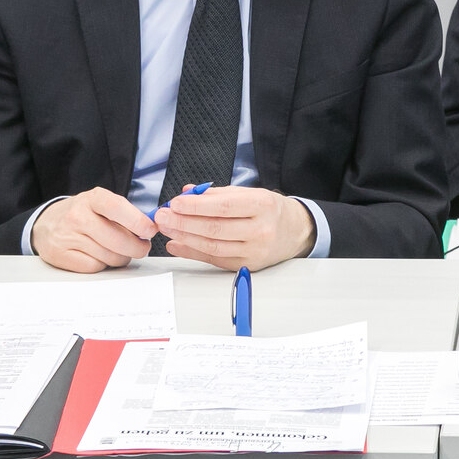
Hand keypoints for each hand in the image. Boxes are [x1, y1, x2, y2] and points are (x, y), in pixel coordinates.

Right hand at [31, 187, 156, 272]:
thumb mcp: (102, 203)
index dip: (138, 221)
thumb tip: (150, 229)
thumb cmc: (83, 213)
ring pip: (109, 256)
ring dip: (122, 257)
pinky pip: (94, 266)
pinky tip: (101, 256)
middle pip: (117, 239)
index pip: (117, 208)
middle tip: (143, 248)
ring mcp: (67, 236)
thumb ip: (126, 213)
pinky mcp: (59, 255)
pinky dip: (103, 264)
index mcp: (92, 198)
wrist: (46, 224)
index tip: (150, 230)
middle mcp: (77, 216)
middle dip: (137, 247)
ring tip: (121, 251)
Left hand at [153, 186, 315, 270]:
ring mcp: (255, 250)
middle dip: (183, 222)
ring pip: (212, 246)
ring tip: (167, 228)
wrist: (295, 231)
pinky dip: (192, 251)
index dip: (196, 206)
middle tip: (162, 216)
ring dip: (184, 237)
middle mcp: (261, 229)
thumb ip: (217, 194)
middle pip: (215, 228)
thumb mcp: (250, 194)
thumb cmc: (270, 211)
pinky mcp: (247, 265)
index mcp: (263, 206)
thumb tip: (188, 193)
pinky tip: (178, 243)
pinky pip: (214, 259)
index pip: (224, 207)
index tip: (175, 203)